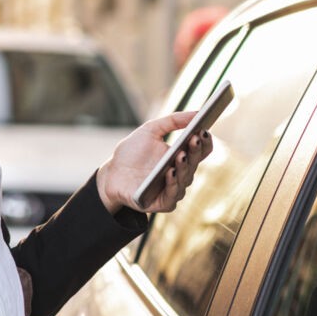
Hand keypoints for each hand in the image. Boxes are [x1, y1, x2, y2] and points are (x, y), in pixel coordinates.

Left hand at [96, 111, 213, 213]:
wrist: (112, 173)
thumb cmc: (133, 152)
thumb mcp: (151, 130)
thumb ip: (173, 120)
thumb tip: (197, 113)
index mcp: (183, 156)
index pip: (201, 149)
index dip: (205, 140)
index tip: (203, 129)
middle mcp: (182, 173)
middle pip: (195, 162)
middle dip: (195, 150)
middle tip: (195, 138)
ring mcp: (173, 188)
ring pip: (185, 179)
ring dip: (184, 167)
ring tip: (181, 154)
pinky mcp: (163, 203)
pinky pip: (172, 195)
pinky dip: (173, 184)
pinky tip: (170, 172)